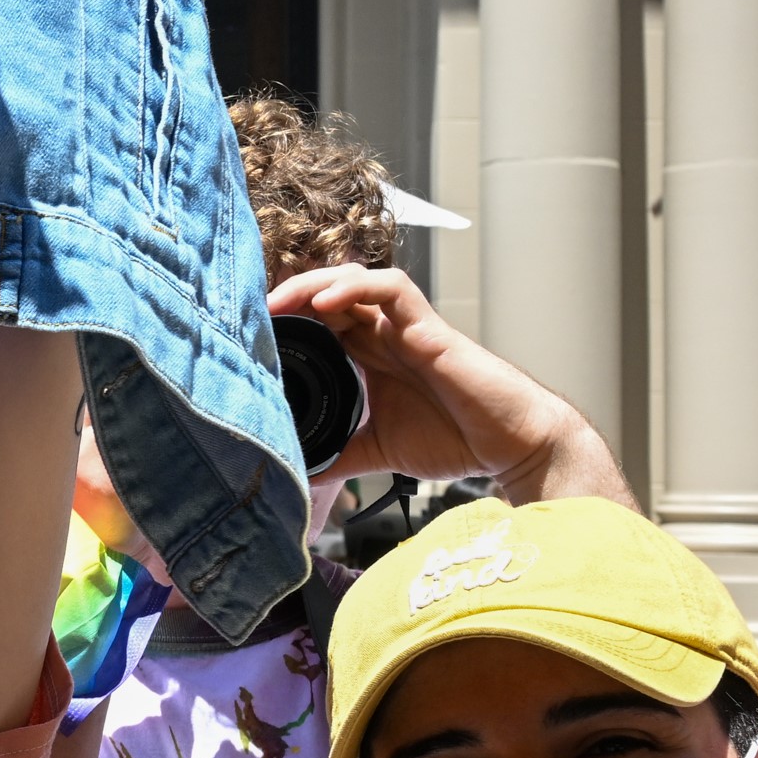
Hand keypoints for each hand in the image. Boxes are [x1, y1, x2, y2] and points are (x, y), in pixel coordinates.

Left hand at [269, 265, 625, 503]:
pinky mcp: (429, 328)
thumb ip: (340, 456)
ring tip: (278, 302)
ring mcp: (407, 326)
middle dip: (288, 294)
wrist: (509, 445)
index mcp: (372, 354)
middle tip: (251, 312)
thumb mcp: (378, 450)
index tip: (248, 334)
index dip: (285, 319)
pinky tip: (323, 304)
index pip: (319, 319)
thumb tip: (298, 478)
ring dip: (313, 282)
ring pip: (354, 279)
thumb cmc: (456, 439)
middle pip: (328, 292)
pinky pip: (390, 290)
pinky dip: (354, 288)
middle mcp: (386, 332)